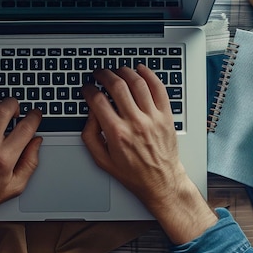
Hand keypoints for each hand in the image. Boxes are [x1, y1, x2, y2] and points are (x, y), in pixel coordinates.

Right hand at [81, 66, 216, 243]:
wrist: (161, 182)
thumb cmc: (133, 173)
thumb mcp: (102, 160)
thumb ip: (91, 136)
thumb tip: (90, 114)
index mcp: (117, 133)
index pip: (98, 101)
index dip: (89, 90)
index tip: (87, 88)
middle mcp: (135, 123)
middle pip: (117, 86)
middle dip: (104, 75)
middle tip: (99, 73)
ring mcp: (152, 118)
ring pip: (137, 83)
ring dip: (124, 71)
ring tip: (117, 70)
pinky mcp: (166, 116)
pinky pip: (159, 89)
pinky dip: (150, 75)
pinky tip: (141, 70)